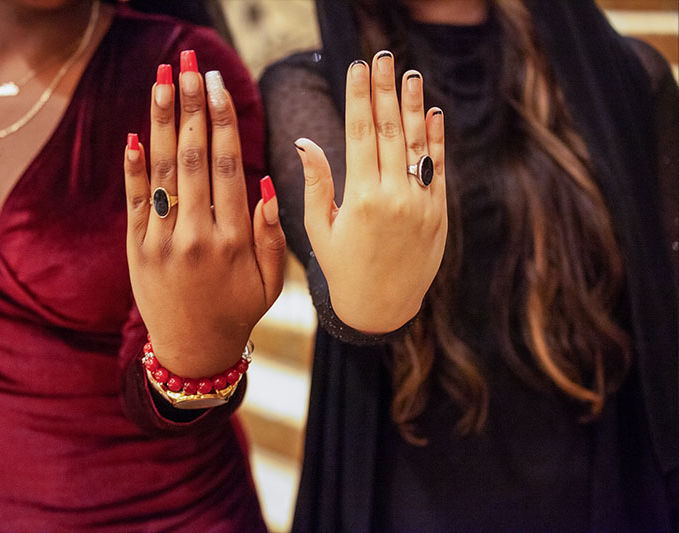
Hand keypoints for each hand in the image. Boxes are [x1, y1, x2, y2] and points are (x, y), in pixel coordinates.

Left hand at [124, 55, 285, 377]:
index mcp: (232, 240)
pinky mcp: (137, 249)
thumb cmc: (238, 309)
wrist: (191, 349)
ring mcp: (161, 242)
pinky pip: (134, 200)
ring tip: (162, 81)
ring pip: (161, 172)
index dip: (221, 121)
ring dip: (161, 123)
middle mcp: (195, 236)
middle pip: (191, 159)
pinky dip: (133, 166)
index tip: (216, 85)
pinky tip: (135, 132)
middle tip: (188, 65)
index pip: (226, 167)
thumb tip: (268, 182)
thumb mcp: (270, 280)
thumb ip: (271, 233)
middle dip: (190, 107)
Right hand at [296, 51, 446, 333]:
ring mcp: (421, 204)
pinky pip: (439, 169)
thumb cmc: (342, 268)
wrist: (382, 308)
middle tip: (382, 57)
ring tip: (411, 74)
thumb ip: (316, 184)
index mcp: (360, 199)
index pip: (359, 133)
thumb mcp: (320, 229)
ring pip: (417, 144)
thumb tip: (305, 142)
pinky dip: (436, 140)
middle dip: (385, 89)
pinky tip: (433, 113)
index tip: (356, 67)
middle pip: (389, 130)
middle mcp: (393, 197)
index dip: (359, 96)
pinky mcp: (439, 213)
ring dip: (413, 106)